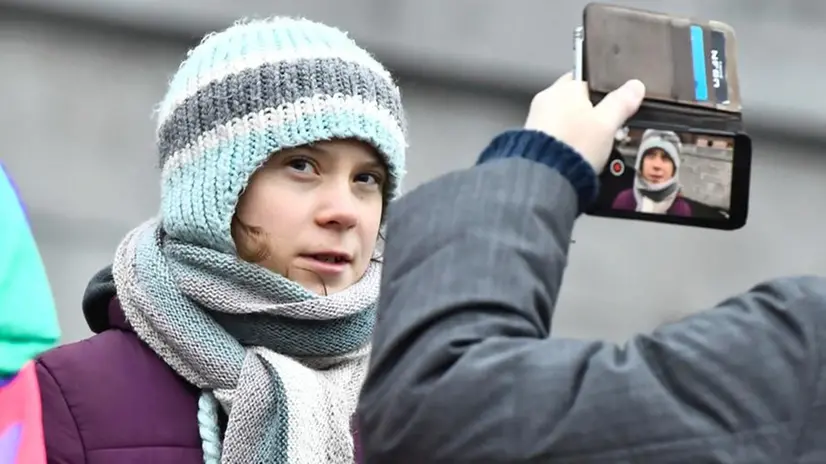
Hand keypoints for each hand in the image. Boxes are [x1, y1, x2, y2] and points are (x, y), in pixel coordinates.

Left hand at [524, 72, 644, 172]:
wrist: (544, 176)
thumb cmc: (574, 145)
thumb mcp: (607, 122)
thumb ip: (621, 102)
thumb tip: (634, 87)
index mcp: (565, 87)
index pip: (586, 78)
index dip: (602, 90)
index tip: (614, 103)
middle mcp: (547, 99)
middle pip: (575, 100)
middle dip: (591, 113)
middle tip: (607, 128)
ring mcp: (536, 120)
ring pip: (565, 119)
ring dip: (579, 130)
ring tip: (594, 146)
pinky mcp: (532, 140)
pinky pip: (556, 135)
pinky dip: (567, 142)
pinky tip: (576, 154)